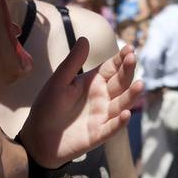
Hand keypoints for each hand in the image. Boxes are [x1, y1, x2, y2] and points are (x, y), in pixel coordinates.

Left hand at [20, 39, 142, 167]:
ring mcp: (102, 117)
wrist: (37, 138)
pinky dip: (119, 123)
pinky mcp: (97, 135)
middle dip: (128, 71)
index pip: (112, 68)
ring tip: (139, 84)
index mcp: (93, 82)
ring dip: (131, 95)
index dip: (122, 58)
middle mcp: (102, 98)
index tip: (130, 48)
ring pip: (121, 104)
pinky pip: (111, 128)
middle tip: (133, 59)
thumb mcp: (58, 82)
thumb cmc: (47, 107)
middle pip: (120, 83)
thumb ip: (72, 63)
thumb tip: (85, 38)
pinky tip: (125, 115)